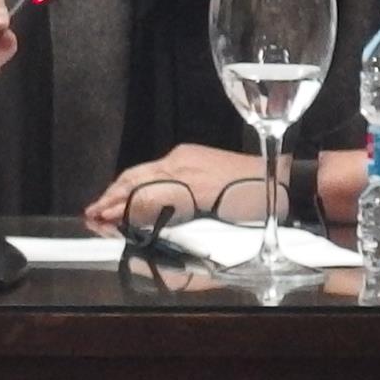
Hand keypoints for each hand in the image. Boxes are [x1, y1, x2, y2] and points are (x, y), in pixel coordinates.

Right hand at [84, 143, 272, 233]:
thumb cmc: (251, 198)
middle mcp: (180, 161)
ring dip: (123, 191)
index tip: (96, 219)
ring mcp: (189, 160)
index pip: (136, 188)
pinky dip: (141, 185)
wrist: (287, 185)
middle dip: (111, 197)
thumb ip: (162, 205)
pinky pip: (160, 172)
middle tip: (91, 215)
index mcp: (180, 170)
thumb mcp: (204, 204)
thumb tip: (125, 210)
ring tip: (105, 207)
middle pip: (135, 178)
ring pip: (145, 174)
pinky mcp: (197, 161)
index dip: (114, 205)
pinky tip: (138, 195)